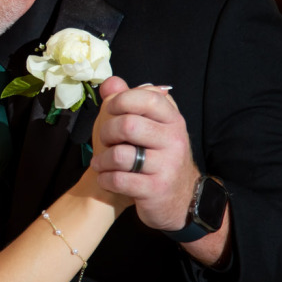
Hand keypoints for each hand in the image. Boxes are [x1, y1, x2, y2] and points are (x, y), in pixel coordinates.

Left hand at [90, 77, 199, 230]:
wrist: (182, 199)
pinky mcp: (156, 190)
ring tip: (100, 162)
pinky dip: (105, 179)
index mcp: (173, 120)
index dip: (122, 100)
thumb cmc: (159, 156)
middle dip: (106, 132)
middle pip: (128, 125)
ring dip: (102, 159)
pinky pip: (119, 180)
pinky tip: (105, 177)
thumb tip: (110, 83)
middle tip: (103, 140)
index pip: (148, 98)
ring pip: (121, 155)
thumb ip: (130, 101)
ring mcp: (167, 166)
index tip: (110, 109)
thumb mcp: (152, 126)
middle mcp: (174, 140)